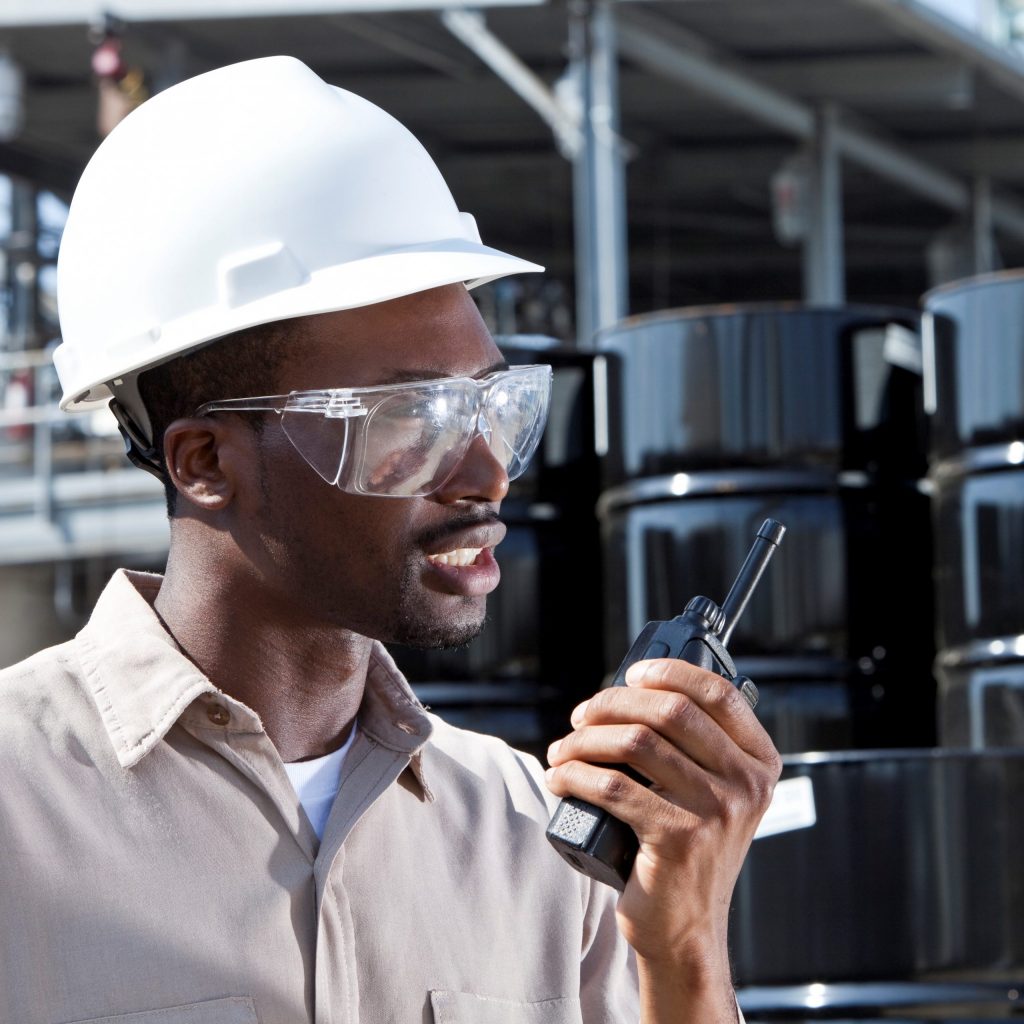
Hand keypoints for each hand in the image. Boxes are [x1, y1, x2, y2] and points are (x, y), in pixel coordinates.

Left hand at [544, 658, 780, 968]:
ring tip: (562, 751)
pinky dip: (574, 775)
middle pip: (669, 710)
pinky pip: (611, 785)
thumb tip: (631, 691)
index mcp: (760, 763)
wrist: (685, 929)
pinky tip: (560, 779)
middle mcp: (746, 784)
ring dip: (584, 740)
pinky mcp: (677, 838)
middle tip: (581, 717)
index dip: (671, 672)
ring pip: (634, 742)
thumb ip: (695, 745)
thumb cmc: (686, 852)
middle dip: (612, 704)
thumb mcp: (713, 793)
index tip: (632, 674)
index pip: (720, 693)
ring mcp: (715, 811)